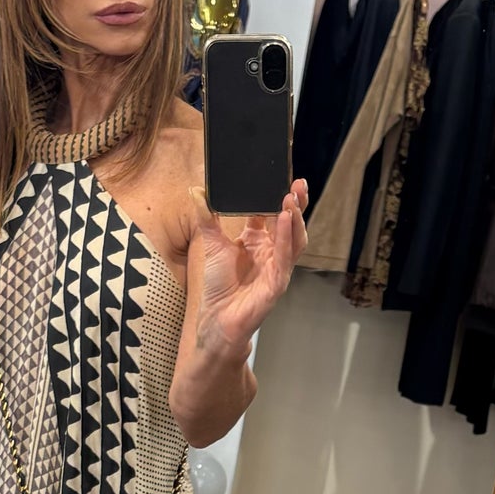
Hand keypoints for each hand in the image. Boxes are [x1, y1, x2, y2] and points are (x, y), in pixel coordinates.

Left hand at [189, 182, 307, 360]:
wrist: (217, 319)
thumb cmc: (219, 285)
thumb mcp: (211, 243)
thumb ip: (206, 216)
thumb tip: (197, 190)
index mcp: (260, 240)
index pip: (274, 212)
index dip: (279, 194)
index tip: (282, 175)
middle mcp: (273, 251)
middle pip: (291, 222)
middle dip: (296, 202)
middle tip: (297, 182)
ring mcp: (278, 266)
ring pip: (295, 239)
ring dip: (295, 218)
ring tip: (291, 198)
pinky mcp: (277, 282)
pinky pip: (285, 258)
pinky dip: (286, 238)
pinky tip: (285, 220)